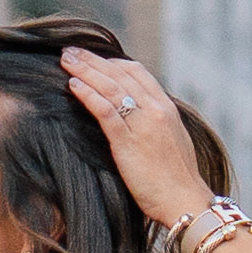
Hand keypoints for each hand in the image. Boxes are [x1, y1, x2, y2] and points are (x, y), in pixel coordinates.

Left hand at [61, 45, 220, 243]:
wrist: (185, 201)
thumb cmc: (176, 178)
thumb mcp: (171, 140)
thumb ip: (154, 124)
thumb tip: (135, 115)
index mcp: (166, 107)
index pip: (137, 72)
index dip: (112, 62)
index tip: (93, 59)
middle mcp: (156, 109)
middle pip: (119, 74)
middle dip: (93, 60)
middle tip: (71, 51)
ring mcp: (143, 124)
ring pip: (110, 87)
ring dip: (85, 70)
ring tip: (66, 60)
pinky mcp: (128, 142)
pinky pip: (105, 111)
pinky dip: (88, 95)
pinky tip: (74, 86)